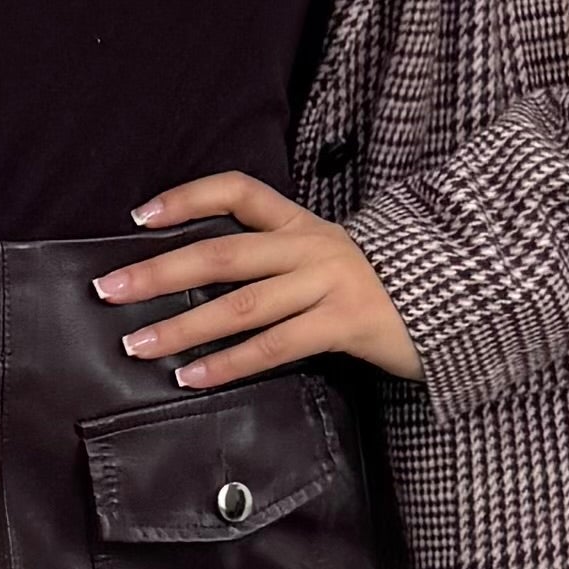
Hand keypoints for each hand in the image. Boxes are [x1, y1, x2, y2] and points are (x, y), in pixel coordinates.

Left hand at [91, 172, 419, 387]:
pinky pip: (275, 346)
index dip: (187, 198)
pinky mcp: (345, 322)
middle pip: (223, 253)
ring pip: (241, 304)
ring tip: (137, 344)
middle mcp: (312, 247)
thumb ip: (281, 263)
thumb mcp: (330, 260)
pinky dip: (228, 363)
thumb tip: (206, 283)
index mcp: (304, 225)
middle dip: (159, 271)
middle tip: (109, 289)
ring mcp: (329, 283)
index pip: (239, 191)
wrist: (459, 303)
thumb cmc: (384, 289)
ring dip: (183, 326)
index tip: (139, 216)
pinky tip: (192, 377)